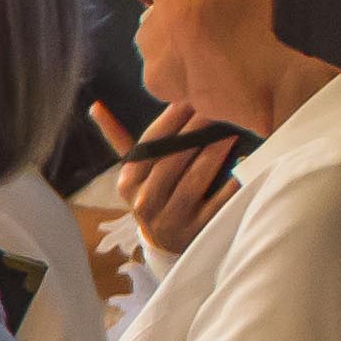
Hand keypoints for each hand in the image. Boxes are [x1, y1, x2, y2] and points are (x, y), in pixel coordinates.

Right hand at [97, 100, 235, 262]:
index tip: (188, 97)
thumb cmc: (152, 196)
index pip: (147, 147)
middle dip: (195, 131)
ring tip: (231, 130)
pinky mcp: (196, 231)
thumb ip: (119, 140)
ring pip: (192, 181)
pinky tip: (243, 162)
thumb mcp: (134, 173)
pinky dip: (231, 182)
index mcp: (127, 184)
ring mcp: (170, 219)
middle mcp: (144, 203)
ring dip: (213, 153)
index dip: (168, 121)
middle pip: (170, 162)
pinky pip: (217, 203)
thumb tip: (96, 107)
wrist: (165, 244)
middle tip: (217, 107)